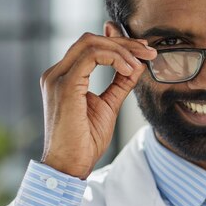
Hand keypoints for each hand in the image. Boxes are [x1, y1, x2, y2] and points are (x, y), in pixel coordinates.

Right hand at [39, 32, 156, 178]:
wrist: (70, 166)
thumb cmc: (85, 142)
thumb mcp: (109, 106)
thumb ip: (120, 84)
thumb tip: (137, 65)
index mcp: (64, 77)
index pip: (90, 46)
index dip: (118, 42)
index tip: (143, 49)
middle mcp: (57, 73)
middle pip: (91, 39)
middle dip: (124, 42)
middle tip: (149, 51)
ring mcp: (58, 78)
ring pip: (91, 43)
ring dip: (122, 50)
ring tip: (141, 63)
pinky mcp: (65, 86)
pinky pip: (91, 56)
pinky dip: (115, 59)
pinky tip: (129, 70)